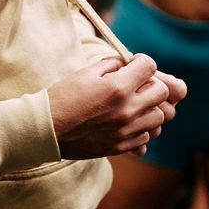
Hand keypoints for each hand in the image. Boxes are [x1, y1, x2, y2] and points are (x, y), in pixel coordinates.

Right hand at [49, 54, 185, 158]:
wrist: (46, 130)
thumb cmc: (63, 97)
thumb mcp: (86, 73)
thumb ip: (111, 65)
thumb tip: (127, 63)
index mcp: (118, 87)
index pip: (150, 66)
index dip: (142, 62)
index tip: (134, 64)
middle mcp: (127, 109)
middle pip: (162, 92)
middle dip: (151, 84)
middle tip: (137, 84)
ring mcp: (126, 130)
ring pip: (159, 117)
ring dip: (150, 108)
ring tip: (134, 105)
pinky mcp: (121, 146)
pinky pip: (146, 137)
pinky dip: (141, 128)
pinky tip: (126, 123)